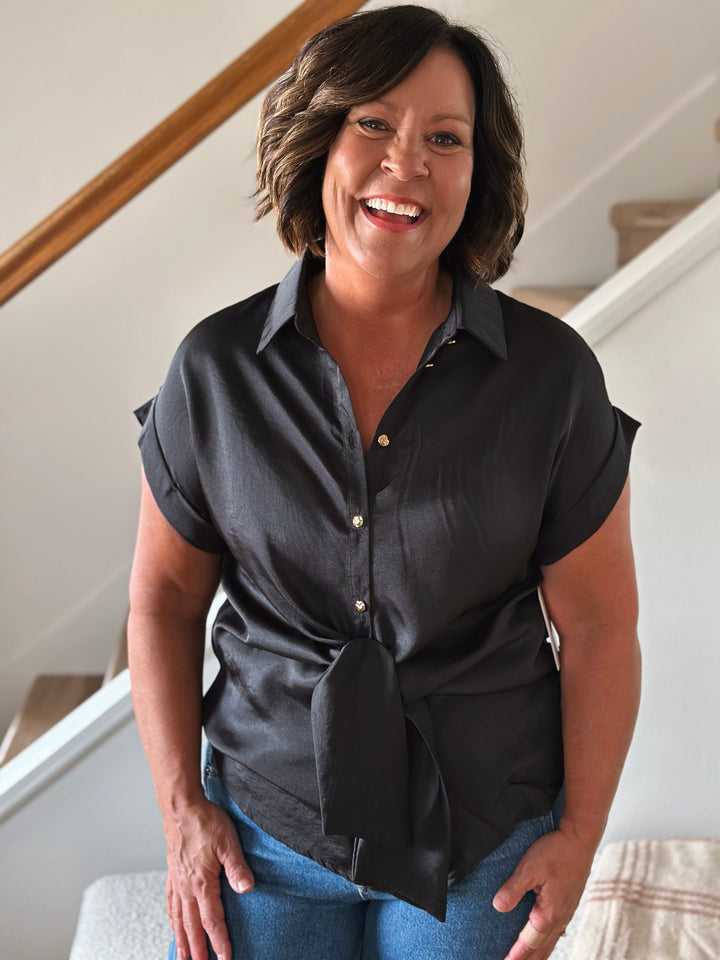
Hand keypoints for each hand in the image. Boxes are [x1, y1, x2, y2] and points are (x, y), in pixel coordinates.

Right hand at [164, 796, 253, 959]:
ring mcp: (177, 881)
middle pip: (192, 926)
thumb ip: (237, 867)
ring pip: (179, 918)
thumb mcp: (228, 842)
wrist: (181, 807)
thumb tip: (247, 889)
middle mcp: (186, 887)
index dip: (219, 941)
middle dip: (198, 950)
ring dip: (182, 940)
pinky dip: (172, 918)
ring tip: (183, 957)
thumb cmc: (205, 821)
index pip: (212, 920)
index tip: (225, 958)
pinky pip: (171, 902)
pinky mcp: (172, 872)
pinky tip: (173, 924)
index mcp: (201, 882)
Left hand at [492, 828, 593, 959]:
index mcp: (549, 912)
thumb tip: (498, 907)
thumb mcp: (529, 867)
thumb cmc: (557, 850)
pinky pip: (556, 929)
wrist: (580, 838)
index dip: (516, 955)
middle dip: (527, 959)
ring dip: (538, 952)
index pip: (529, 942)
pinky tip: (543, 937)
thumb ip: (513, 888)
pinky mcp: (569, 902)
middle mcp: (560, 916)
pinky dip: (547, 940)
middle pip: (541, 947)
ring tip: (528, 959)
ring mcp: (566, 910)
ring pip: (550, 940)